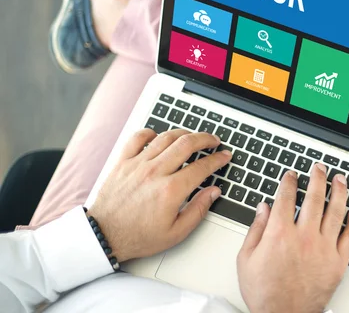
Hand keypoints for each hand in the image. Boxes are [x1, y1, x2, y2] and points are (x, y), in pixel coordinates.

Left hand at [88, 129, 231, 261]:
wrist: (103, 236)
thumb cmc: (138, 236)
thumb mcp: (176, 233)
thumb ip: (199, 210)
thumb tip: (213, 192)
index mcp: (170, 190)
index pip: (202, 166)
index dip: (218, 159)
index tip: (224, 156)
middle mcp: (155, 172)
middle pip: (187, 143)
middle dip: (206, 139)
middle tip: (214, 141)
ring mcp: (138, 164)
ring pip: (166, 137)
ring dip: (184, 133)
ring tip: (193, 136)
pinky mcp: (122, 162)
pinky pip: (138, 137)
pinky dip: (151, 133)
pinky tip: (159, 136)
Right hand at [237, 164, 348, 312]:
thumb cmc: (265, 293)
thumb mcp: (246, 259)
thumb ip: (255, 230)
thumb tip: (263, 208)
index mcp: (280, 234)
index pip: (286, 198)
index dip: (289, 182)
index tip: (291, 175)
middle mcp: (304, 237)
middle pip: (314, 198)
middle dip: (317, 178)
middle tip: (319, 168)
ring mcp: (323, 248)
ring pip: (335, 211)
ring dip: (338, 191)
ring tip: (340, 179)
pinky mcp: (337, 262)